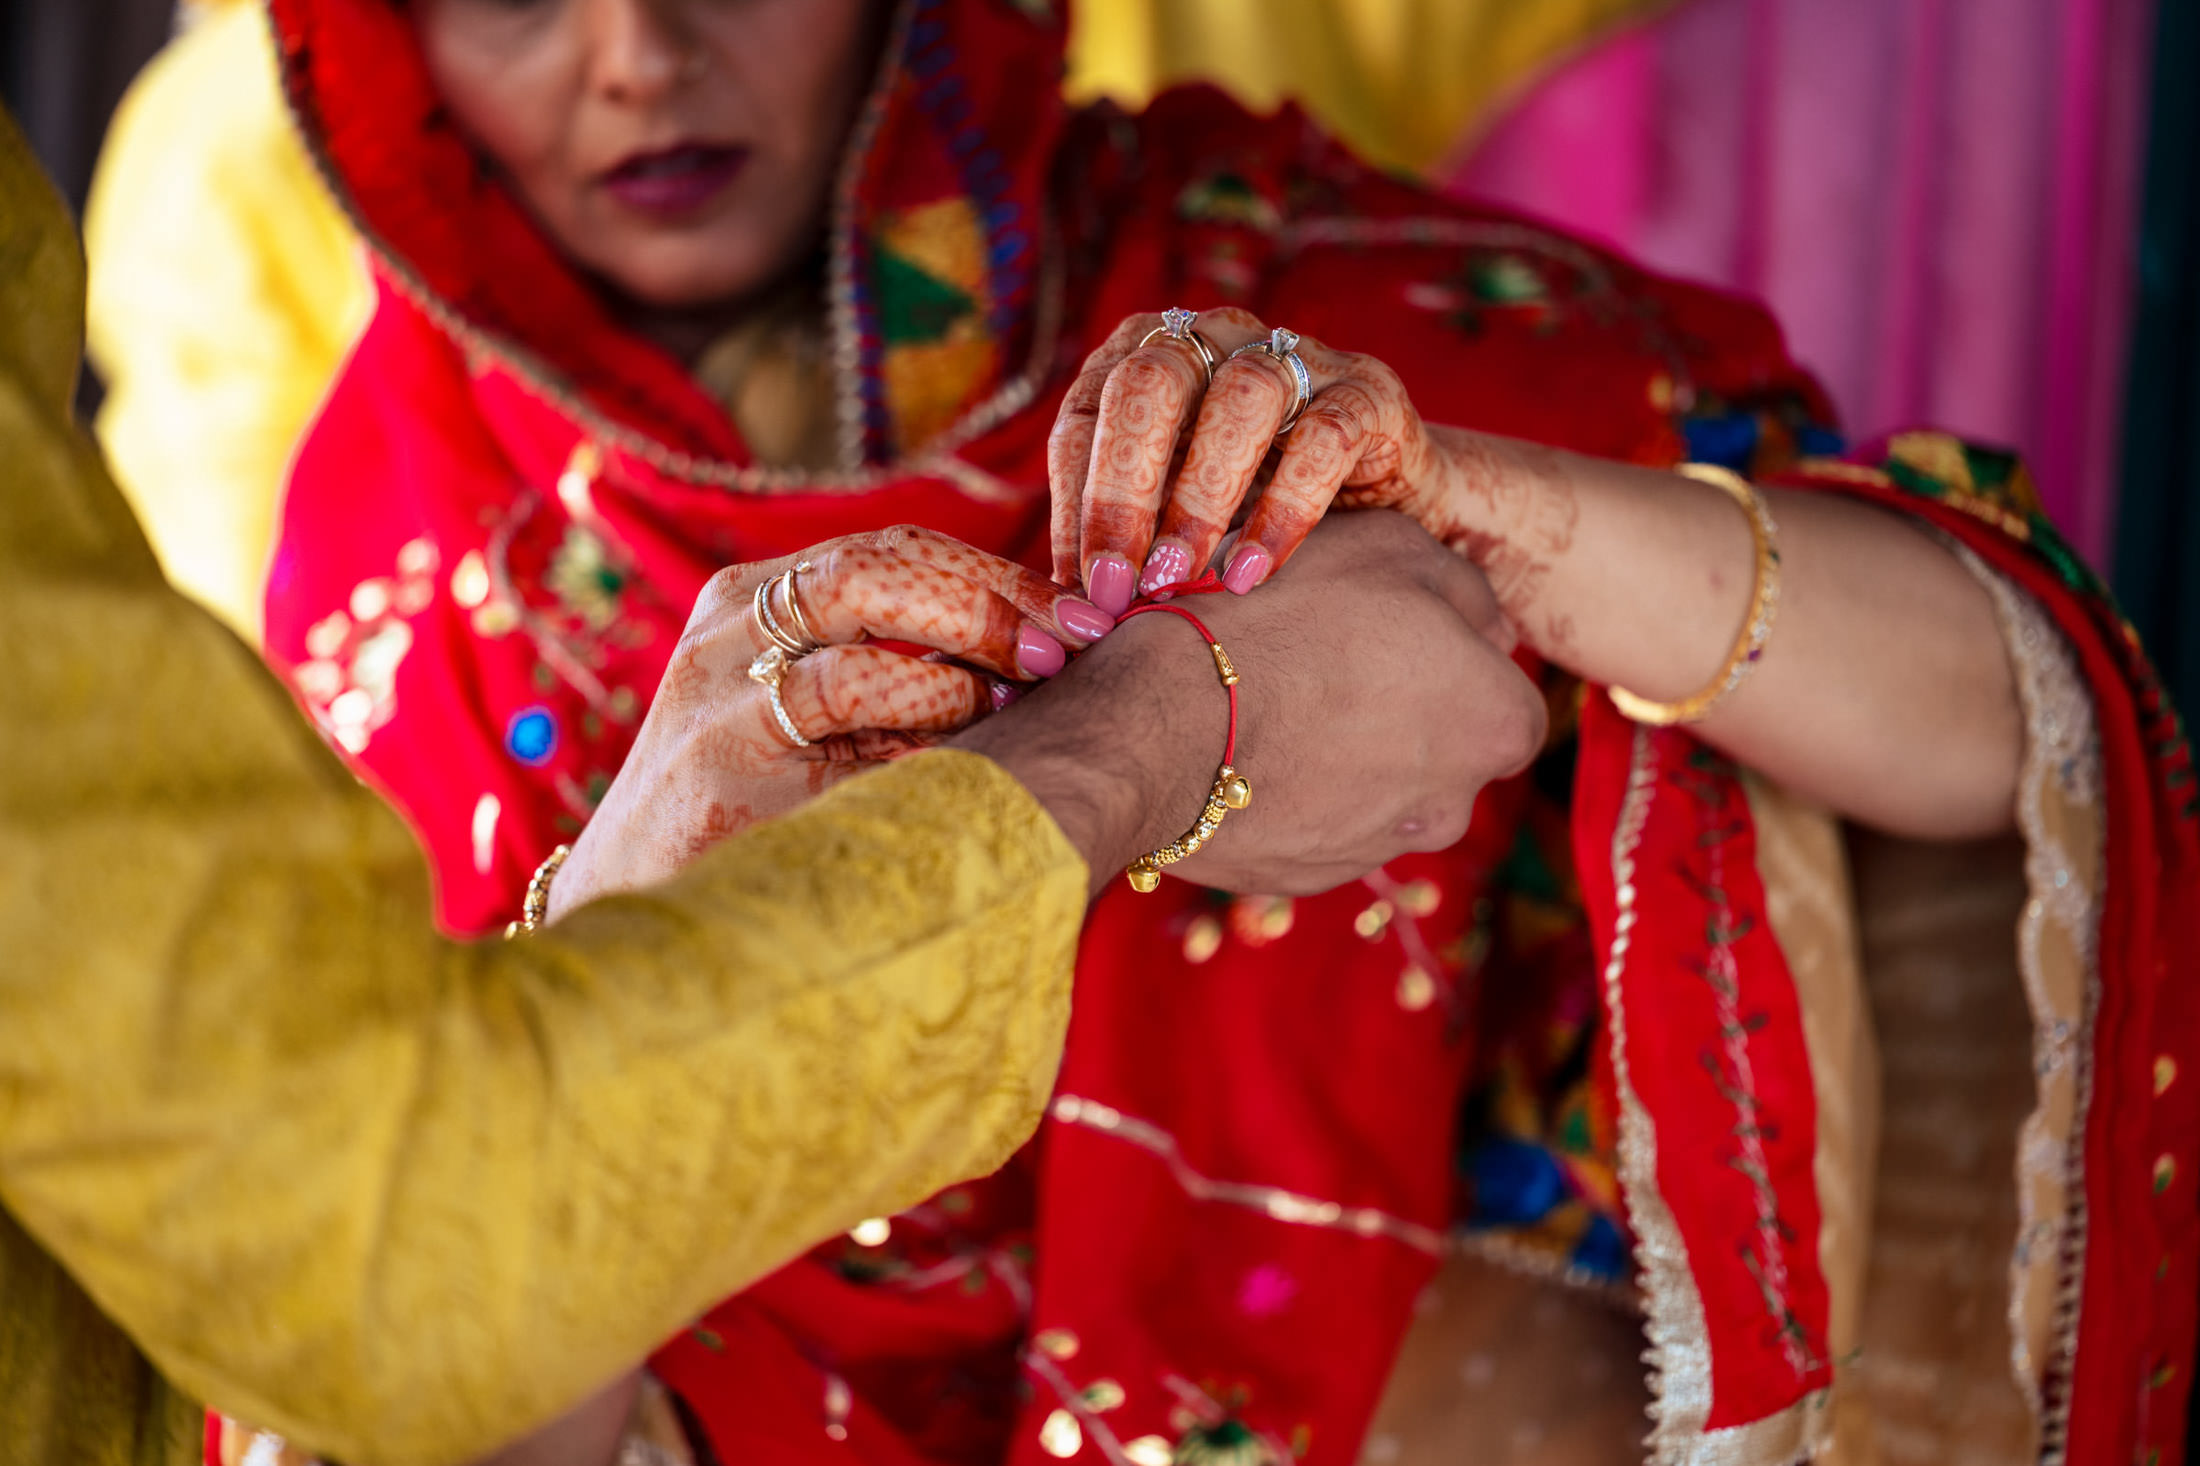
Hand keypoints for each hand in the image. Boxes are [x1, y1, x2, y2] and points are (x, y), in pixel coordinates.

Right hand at [547, 526, 1115, 919]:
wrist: (628, 916)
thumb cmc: (746, 806)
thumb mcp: (797, 706)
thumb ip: (884, 659)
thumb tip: (1044, 645)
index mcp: (753, 597)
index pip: (894, 550)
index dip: (999, 575)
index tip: (1082, 614)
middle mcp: (730, 632)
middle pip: (881, 573)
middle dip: (993, 606)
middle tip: (1068, 649)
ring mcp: (722, 707)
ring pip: (866, 664)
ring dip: (962, 690)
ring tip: (1014, 718)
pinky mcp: (728, 784)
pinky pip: (851, 758)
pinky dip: (921, 757)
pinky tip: (964, 777)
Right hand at [960, 511, 1542, 896]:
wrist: (1156, 727)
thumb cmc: (1279, 617)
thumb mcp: (1387, 546)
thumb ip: (1462, 586)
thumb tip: (1488, 625)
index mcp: (1497, 724)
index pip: (1505, 698)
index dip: (1453, 659)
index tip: (1394, 631)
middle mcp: (1453, 805)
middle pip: (1442, 751)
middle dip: (1400, 714)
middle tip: (1324, 659)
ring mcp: (1377, 850)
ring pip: (1377, 790)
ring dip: (1341, 753)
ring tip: (1269, 699)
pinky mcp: (1305, 877)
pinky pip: (1314, 824)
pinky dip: (1290, 789)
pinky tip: (1239, 744)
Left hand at [1049, 308, 1539, 614]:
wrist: (1384, 495)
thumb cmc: (1248, 506)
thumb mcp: (1168, 515)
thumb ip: (1119, 548)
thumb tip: (1060, 619)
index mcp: (1145, 355)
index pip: (1087, 415)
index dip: (1075, 502)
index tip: (1078, 589)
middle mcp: (1214, 336)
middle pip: (1152, 382)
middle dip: (1124, 488)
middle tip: (1118, 583)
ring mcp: (1295, 355)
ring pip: (1241, 397)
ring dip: (1201, 495)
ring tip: (1180, 579)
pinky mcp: (1367, 392)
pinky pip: (1326, 437)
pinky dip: (1285, 510)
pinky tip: (1254, 573)